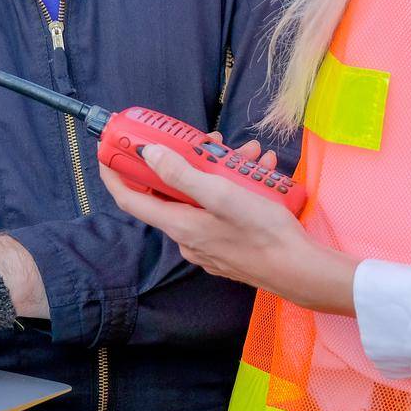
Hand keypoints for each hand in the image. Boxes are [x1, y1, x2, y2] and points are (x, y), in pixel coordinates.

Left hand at [99, 142, 357, 315]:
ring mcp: (208, 244)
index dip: (114, 174)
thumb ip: (182, 173)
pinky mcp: (228, 245)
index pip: (130, 199)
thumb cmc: (264, 233)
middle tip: (210, 141)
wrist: (302, 270)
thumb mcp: (222, 194)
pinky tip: (261, 172)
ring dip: (222, 170)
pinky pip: (220, 209)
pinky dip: (235, 188)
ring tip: (250, 154)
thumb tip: (148, 154)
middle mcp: (187, 237)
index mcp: (179, 225)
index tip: (108, 151)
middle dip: (189, 160)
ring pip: (202, 196)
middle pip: (171, 191)